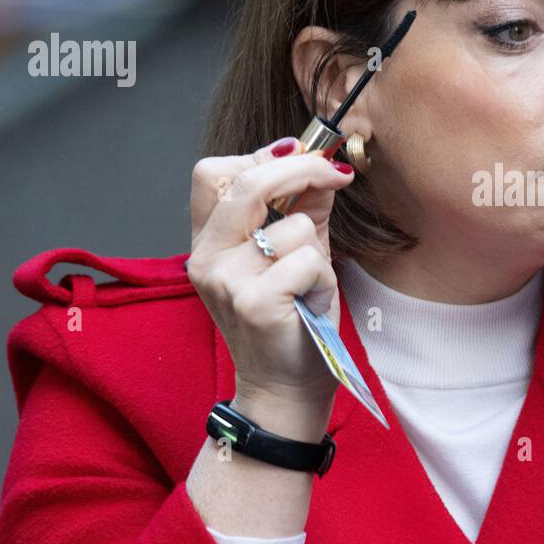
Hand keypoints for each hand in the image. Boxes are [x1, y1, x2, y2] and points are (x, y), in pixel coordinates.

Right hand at [187, 136, 355, 415]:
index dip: (261, 156)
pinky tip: (312, 302)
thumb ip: (305, 209)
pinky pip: (308, 259)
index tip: (302, 154)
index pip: (213, 174)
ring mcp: (227, 280)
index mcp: (208, 242)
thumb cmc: (290, 322)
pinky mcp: (255, 302)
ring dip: (318, 252)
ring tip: (309, 286)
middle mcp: (206, 258)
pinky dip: (324, 278)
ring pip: (295, 226)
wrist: (284, 389)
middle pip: (248, 182)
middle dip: (302, 170)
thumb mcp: (293, 256)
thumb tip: (324, 164)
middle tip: (336, 175)